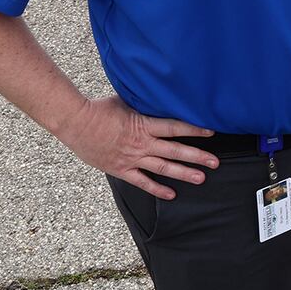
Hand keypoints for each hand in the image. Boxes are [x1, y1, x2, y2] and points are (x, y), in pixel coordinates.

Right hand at [56, 96, 218, 198]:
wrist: (75, 123)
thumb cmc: (99, 109)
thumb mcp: (126, 101)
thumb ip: (144, 103)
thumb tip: (158, 95)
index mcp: (143, 124)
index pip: (175, 127)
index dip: (194, 130)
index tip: (211, 132)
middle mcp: (141, 143)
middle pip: (175, 150)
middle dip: (197, 156)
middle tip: (215, 162)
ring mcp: (132, 158)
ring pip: (163, 168)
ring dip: (183, 173)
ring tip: (201, 178)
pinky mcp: (121, 169)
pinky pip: (142, 182)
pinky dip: (157, 189)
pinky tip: (171, 194)